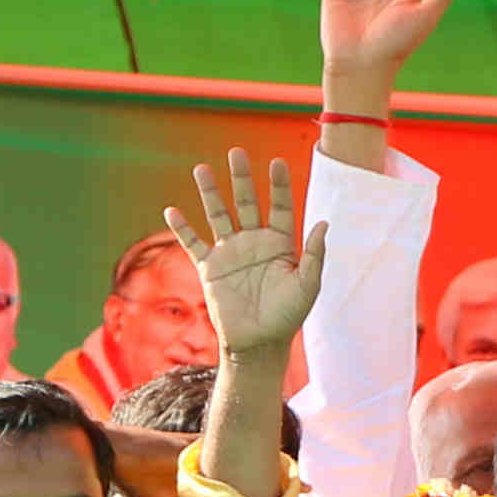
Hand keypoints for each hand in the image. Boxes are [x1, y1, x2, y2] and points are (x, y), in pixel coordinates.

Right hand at [167, 150, 329, 358]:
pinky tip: (172, 211)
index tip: (276, 162)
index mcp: (279, 244)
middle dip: (242, 178)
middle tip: (236, 152)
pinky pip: (193, 243)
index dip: (278, 185)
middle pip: (246, 202)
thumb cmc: (287, 317)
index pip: (279, 206)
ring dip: (209, 192)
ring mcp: (230, 253)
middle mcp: (253, 242)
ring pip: (218, 215)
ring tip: (201, 169)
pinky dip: (182, 229)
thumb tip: (323, 222)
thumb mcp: (307, 286)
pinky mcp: (210, 268)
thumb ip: (314, 255)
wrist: (258, 344)